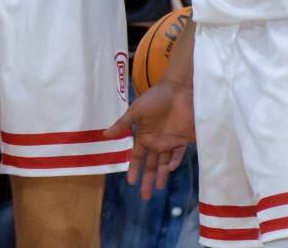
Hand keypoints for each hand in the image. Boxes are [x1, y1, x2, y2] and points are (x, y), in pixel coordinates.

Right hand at [106, 80, 194, 199]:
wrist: (178, 90)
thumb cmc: (155, 98)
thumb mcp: (136, 111)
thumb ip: (123, 124)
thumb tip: (105, 134)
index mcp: (144, 135)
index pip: (138, 157)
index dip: (134, 169)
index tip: (130, 182)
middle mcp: (156, 141)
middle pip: (151, 165)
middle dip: (147, 180)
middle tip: (145, 197)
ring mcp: (170, 141)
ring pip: (164, 163)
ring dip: (161, 176)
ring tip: (158, 189)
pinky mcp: (183, 139)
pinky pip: (178, 154)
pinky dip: (175, 162)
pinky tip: (170, 168)